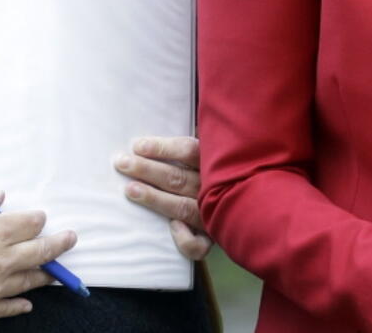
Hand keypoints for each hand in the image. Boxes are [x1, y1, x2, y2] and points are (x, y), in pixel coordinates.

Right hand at [0, 190, 77, 320]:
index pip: (33, 222)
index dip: (37, 219)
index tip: (40, 218)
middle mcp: (1, 259)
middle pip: (43, 250)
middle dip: (60, 243)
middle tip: (70, 238)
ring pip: (31, 280)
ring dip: (46, 275)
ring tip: (56, 271)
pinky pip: (8, 308)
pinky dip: (19, 306)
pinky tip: (28, 304)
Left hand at [114, 136, 211, 260]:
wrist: (250, 207)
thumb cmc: (223, 171)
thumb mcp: (216, 150)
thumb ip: (197, 143)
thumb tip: (171, 127)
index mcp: (217, 162)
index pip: (188, 151)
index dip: (163, 148)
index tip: (138, 146)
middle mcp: (214, 187)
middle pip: (178, 178)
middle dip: (147, 169)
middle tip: (122, 163)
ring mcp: (213, 213)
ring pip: (181, 207)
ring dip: (155, 198)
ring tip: (130, 190)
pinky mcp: (212, 237)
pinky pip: (198, 245)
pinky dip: (184, 238)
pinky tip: (171, 227)